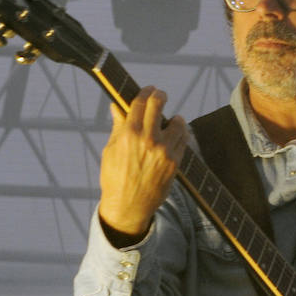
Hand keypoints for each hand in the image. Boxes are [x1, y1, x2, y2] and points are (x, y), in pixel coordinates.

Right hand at [98, 87, 188, 243]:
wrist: (128, 206)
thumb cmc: (115, 178)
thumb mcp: (111, 151)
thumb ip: (118, 126)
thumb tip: (116, 106)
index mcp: (128, 134)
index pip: (140, 102)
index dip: (146, 91)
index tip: (149, 89)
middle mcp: (148, 140)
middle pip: (158, 104)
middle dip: (160, 95)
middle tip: (160, 95)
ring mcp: (164, 151)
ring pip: (178, 122)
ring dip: (175, 118)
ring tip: (173, 120)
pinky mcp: (175, 163)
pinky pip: (184, 140)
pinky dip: (182, 135)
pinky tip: (177, 135)